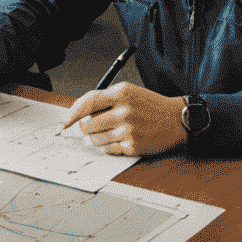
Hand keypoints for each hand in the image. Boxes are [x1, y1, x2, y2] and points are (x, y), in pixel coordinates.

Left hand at [63, 84, 186, 155]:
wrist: (176, 120)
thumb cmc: (149, 105)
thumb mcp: (128, 92)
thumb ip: (104, 99)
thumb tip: (80, 113)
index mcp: (121, 93)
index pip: (88, 102)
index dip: (73, 113)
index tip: (66, 121)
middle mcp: (124, 111)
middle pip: (88, 124)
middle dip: (86, 127)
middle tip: (92, 126)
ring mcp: (129, 130)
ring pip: (96, 139)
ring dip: (97, 137)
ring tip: (110, 131)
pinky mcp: (133, 146)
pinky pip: (109, 149)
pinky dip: (109, 146)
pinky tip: (120, 138)